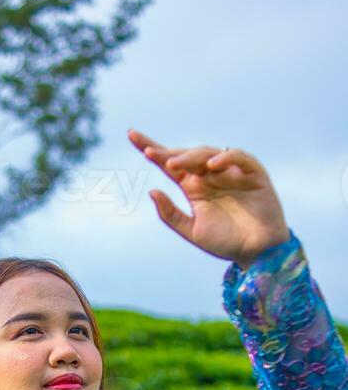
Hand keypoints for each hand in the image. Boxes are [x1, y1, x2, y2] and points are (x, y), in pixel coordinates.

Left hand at [127, 129, 290, 267]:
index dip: (152, 149)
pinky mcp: (253, 173)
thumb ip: (171, 214)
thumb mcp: (192, 231)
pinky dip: (226, 157)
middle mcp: (210, 176)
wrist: (257, 253)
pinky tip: (211, 165)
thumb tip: (151, 192)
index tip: (132, 136)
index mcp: (193, 187)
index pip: (169, 164)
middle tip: (150, 153)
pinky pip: (238, 158)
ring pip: (207, 154)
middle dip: (167, 152)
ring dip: (189, 156)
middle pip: (186, 156)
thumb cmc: (225, 242)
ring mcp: (231, 172)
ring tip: (173, 164)